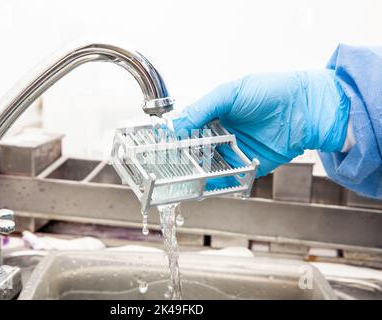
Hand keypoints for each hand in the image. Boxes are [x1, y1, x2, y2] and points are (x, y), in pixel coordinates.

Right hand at [171, 70, 349, 189]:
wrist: (306, 107)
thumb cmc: (271, 91)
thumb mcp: (229, 93)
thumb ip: (201, 110)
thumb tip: (176, 126)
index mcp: (215, 115)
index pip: (188, 129)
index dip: (175, 138)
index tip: (162, 145)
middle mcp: (222, 134)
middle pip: (195, 150)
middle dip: (183, 158)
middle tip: (170, 163)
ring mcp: (235, 151)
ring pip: (208, 166)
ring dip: (196, 171)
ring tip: (184, 175)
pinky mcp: (248, 167)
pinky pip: (229, 178)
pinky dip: (216, 183)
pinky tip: (205, 183)